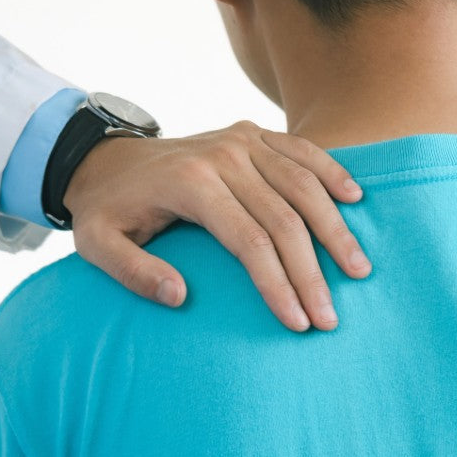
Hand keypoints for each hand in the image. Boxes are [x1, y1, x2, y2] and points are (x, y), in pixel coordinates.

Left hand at [65, 121, 371, 329]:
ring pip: (303, 185)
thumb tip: (180, 297)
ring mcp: (241, 139)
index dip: (278, 285)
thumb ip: (133, 273)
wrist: (104, 159)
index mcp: (190, 183)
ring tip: (359, 271)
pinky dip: (332, 172)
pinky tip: (356, 201)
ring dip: (335, 230)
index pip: (250, 241)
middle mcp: (222, 156)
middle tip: (331, 318)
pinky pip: (303, 150)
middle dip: (312, 274)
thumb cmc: (107, 211)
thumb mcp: (97, 245)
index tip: (298, 323)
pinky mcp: (252, 133)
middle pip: (285, 220)